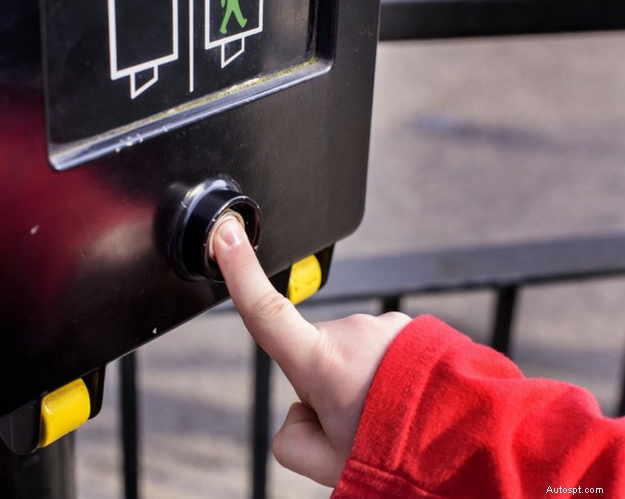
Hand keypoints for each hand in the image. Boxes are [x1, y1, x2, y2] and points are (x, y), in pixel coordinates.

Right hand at [212, 218, 410, 486]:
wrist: (470, 442)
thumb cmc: (401, 453)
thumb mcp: (327, 463)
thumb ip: (290, 439)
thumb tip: (298, 415)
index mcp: (321, 363)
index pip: (266, 311)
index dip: (240, 272)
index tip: (226, 234)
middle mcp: (350, 333)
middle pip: (312, 355)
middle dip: (325, 384)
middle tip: (358, 420)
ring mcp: (382, 327)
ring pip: (349, 353)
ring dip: (360, 379)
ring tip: (391, 413)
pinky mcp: (409, 328)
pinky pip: (380, 348)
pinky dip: (387, 370)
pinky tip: (408, 397)